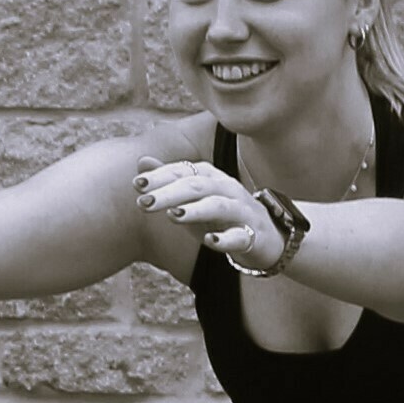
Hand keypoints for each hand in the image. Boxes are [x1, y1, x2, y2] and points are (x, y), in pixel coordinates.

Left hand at [136, 155, 272, 265]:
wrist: (266, 238)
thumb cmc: (221, 217)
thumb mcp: (192, 199)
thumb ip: (168, 181)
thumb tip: (141, 161)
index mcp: (211, 178)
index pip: (184, 171)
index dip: (161, 176)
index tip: (137, 184)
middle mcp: (227, 190)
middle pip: (197, 186)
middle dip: (169, 193)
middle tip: (144, 203)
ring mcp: (242, 212)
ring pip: (219, 206)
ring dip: (196, 210)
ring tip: (173, 215)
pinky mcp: (253, 235)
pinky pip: (240, 236)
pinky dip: (225, 238)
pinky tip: (210, 241)